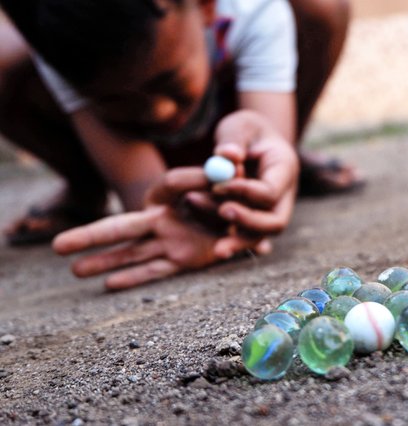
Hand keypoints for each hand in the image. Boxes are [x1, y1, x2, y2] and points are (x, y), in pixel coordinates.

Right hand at [52, 168, 270, 289]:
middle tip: (57, 246)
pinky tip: (109, 284)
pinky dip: (135, 277)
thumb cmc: (229, 198)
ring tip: (75, 271)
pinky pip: (156, 269)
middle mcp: (162, 219)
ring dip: (106, 262)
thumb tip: (218, 170)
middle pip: (123, 227)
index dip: (185, 181)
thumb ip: (218, 176)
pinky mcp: (183, 259)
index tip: (179, 185)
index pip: (168, 186)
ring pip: (132, 253)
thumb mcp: (226, 183)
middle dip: (91, 236)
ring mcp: (170, 241)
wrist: (240, 220)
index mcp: (172, 195)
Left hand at [208, 110, 298, 236]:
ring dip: (238, 241)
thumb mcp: (241, 125)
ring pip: (261, 236)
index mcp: (285, 168)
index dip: (246, 191)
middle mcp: (283, 195)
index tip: (217, 185)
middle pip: (275, 222)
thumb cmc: (246, 131)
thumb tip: (227, 156)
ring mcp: (270, 211)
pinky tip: (218, 249)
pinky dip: (232, 242)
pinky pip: (246, 237)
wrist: (250, 142)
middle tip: (223, 214)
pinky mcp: (254, 220)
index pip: (270, 190)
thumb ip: (234, 139)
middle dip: (249, 224)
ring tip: (215, 246)